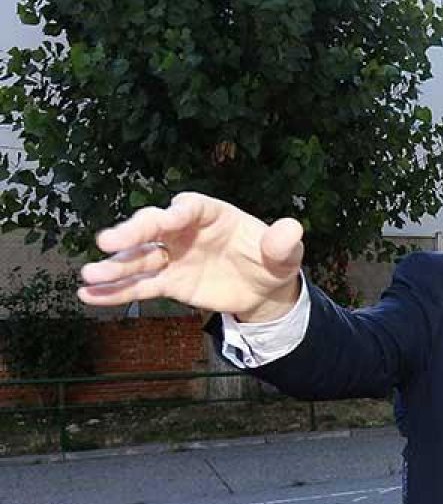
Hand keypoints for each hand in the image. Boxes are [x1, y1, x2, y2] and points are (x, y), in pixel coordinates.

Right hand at [77, 192, 304, 321]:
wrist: (264, 288)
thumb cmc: (272, 260)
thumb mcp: (285, 253)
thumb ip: (283, 242)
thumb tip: (292, 229)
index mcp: (212, 214)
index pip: (189, 207)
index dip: (175, 213)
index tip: (164, 221)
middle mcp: (185, 231)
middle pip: (154, 227)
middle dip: (132, 232)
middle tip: (108, 241)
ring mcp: (173, 256)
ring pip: (140, 258)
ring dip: (115, 266)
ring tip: (90, 276)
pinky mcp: (169, 282)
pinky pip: (140, 285)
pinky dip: (116, 291)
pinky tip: (89, 295)